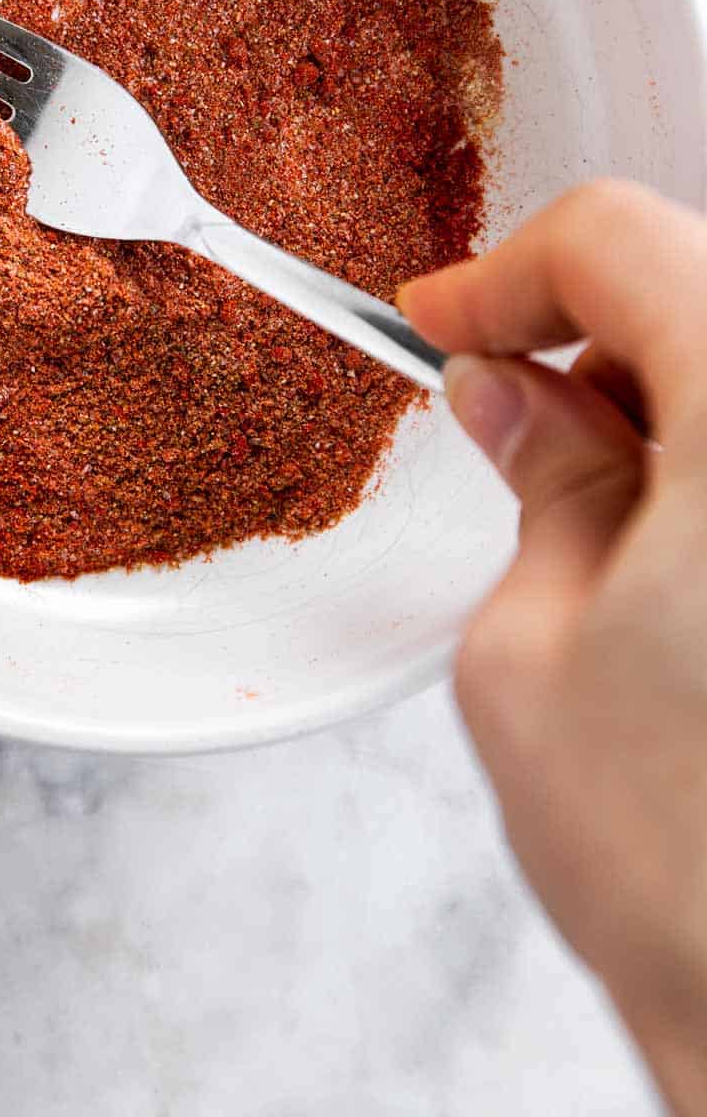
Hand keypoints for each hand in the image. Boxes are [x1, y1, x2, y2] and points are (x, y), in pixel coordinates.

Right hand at [400, 181, 706, 1114]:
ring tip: (602, 499)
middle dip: (591, 327)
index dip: (509, 272)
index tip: (447, 323)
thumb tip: (508, 394)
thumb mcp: (530, 654)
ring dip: (669, 388)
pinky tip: (683, 544)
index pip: (624, 244)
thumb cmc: (687, 884)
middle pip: (705, 280)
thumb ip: (536, 483)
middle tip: (504, 408)